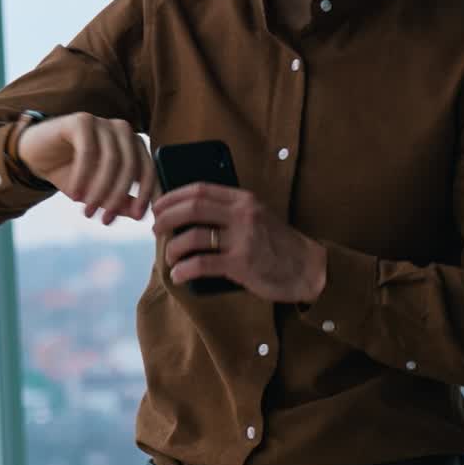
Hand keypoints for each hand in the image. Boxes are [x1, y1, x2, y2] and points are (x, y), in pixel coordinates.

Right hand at [17, 111, 155, 225]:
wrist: (37, 155)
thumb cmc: (71, 172)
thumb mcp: (96, 191)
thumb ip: (119, 200)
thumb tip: (138, 214)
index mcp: (132, 145)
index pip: (148, 168)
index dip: (145, 194)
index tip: (138, 218)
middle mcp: (122, 130)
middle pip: (131, 165)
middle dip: (119, 196)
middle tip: (106, 220)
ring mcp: (102, 122)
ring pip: (111, 160)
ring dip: (100, 190)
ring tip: (87, 212)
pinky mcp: (81, 120)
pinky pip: (88, 151)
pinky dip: (83, 177)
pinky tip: (76, 194)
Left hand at [151, 182, 327, 303]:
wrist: (307, 267)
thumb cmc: (276, 243)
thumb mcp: (256, 216)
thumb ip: (230, 211)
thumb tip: (187, 214)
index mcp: (243, 199)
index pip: (200, 189)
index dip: (174, 196)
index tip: (159, 205)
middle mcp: (242, 214)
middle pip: (193, 208)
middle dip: (167, 217)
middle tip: (156, 228)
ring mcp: (242, 239)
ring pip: (194, 237)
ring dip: (174, 248)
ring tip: (170, 256)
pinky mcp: (242, 264)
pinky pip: (202, 265)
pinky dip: (184, 270)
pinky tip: (178, 275)